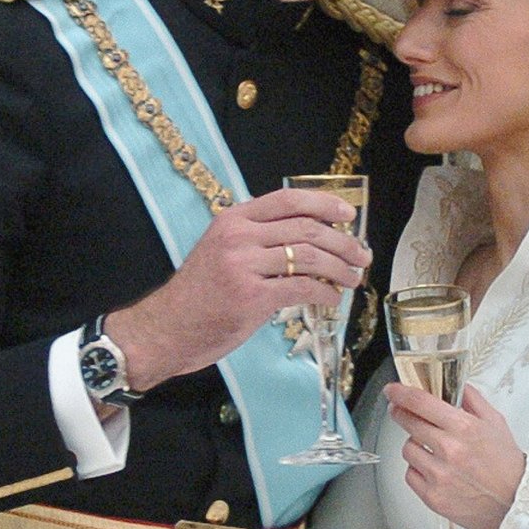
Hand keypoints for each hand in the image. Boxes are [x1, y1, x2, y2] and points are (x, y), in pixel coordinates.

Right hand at [107, 187, 371, 390]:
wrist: (167, 328)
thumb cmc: (198, 295)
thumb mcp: (221, 252)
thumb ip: (256, 240)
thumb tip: (307, 241)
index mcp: (233, 220)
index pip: (287, 200)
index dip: (324, 203)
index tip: (348, 215)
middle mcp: (239, 236)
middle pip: (306, 228)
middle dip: (343, 242)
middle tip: (361, 255)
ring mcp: (244, 266)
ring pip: (309, 257)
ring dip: (340, 268)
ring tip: (353, 278)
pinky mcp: (252, 297)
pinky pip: (302, 289)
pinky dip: (324, 293)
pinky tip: (331, 299)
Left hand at [384, 381, 524, 528]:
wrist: (515, 503)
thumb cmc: (507, 465)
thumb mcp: (496, 423)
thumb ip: (473, 400)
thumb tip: (455, 385)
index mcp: (464, 428)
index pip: (421, 403)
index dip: (401, 393)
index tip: (392, 390)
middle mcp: (449, 450)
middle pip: (408, 423)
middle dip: (402, 414)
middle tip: (402, 412)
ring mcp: (439, 475)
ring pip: (407, 449)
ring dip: (415, 445)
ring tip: (432, 449)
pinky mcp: (432, 496)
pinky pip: (410, 474)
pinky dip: (417, 469)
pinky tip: (433, 468)